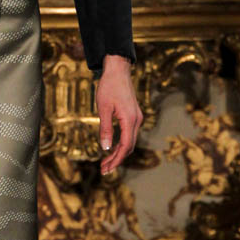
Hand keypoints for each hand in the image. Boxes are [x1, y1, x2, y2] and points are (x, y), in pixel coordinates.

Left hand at [97, 55, 142, 173]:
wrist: (118, 70)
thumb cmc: (109, 86)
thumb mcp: (103, 108)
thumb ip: (105, 129)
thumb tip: (105, 148)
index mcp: (130, 120)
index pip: (125, 146)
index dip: (116, 159)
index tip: (106, 169)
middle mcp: (136, 120)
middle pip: (129, 147)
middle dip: (117, 160)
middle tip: (104, 170)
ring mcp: (136, 118)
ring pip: (130, 141)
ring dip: (118, 153)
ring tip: (105, 162)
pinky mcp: (133, 115)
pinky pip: (129, 134)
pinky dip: (121, 144)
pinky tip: (112, 148)